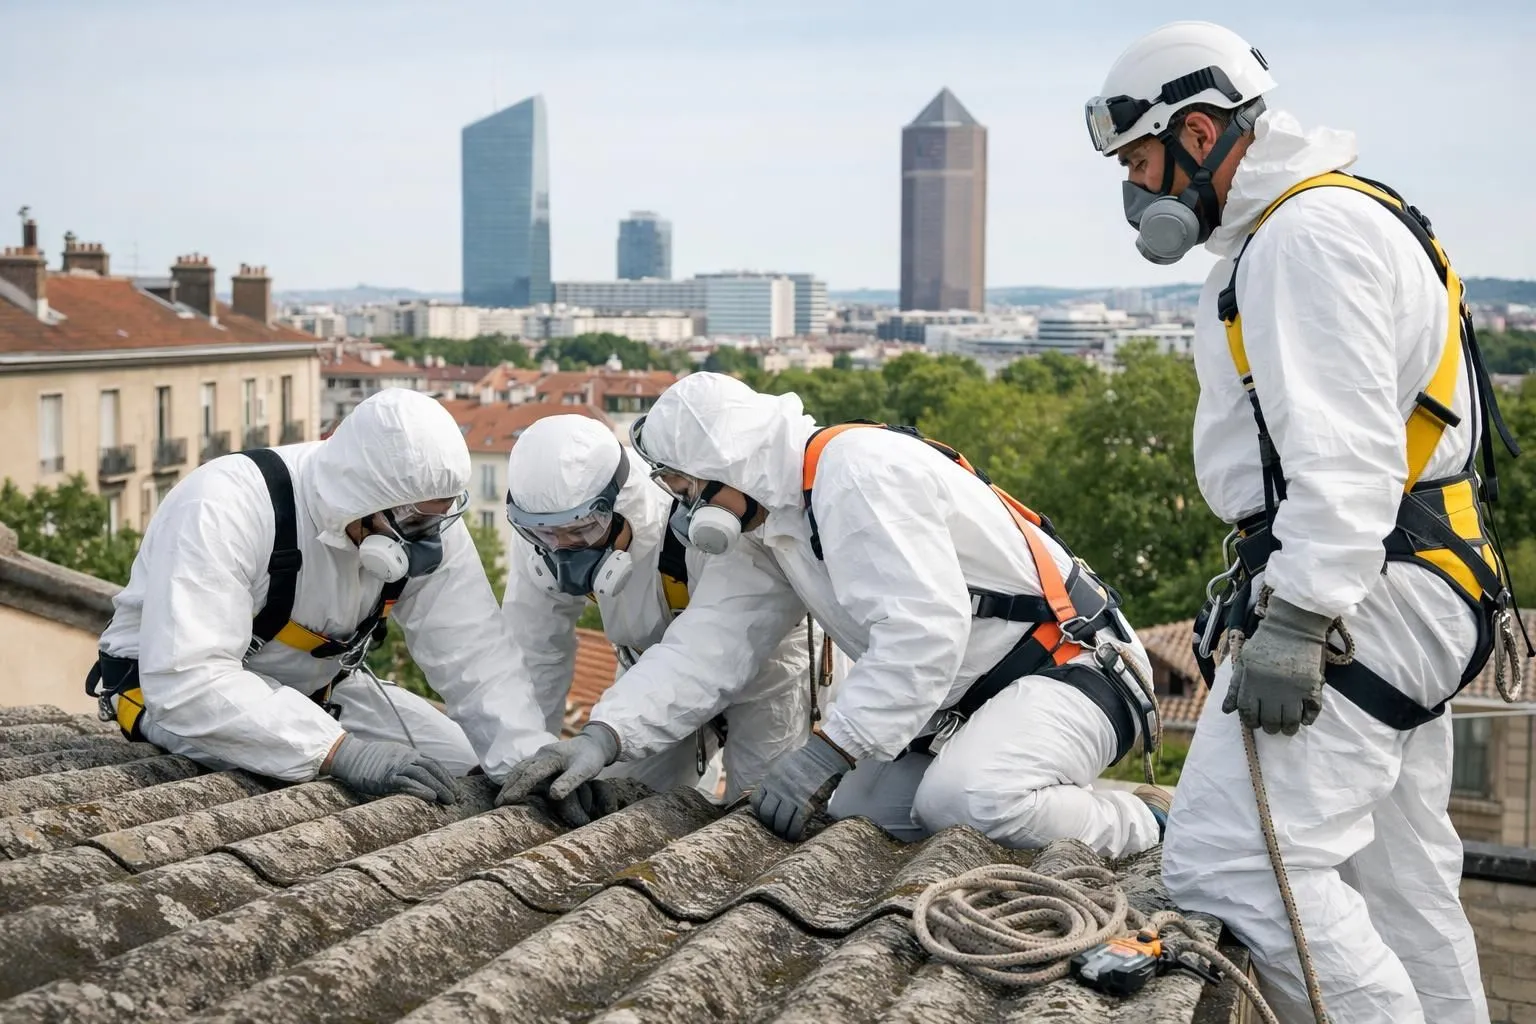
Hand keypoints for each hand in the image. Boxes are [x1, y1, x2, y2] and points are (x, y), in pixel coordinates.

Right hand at [326, 734, 456, 803]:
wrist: (351, 756)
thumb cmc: (371, 760)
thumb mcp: (394, 757)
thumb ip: (407, 764)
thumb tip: (419, 776)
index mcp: (410, 754)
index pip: (434, 764)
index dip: (446, 776)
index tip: (455, 788)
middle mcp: (407, 758)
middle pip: (432, 769)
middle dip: (446, 783)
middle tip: (456, 798)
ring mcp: (397, 766)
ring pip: (423, 775)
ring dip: (438, 788)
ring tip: (448, 800)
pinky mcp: (386, 777)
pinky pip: (406, 782)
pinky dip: (420, 789)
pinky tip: (431, 797)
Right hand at [496, 723, 620, 825]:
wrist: (594, 743)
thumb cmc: (590, 758)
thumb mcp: (584, 771)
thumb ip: (569, 782)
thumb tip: (552, 795)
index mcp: (551, 757)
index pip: (531, 774)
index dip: (519, 787)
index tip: (508, 801)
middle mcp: (542, 754)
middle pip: (521, 770)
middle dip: (509, 786)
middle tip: (498, 803)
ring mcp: (540, 754)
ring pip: (520, 768)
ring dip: (510, 782)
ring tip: (501, 797)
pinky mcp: (541, 757)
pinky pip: (524, 766)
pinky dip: (516, 776)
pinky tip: (511, 785)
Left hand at [750, 732, 853, 839]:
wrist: (825, 754)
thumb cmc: (806, 760)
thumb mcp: (783, 767)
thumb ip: (776, 782)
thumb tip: (773, 797)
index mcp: (771, 779)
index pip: (757, 802)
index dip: (760, 812)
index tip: (767, 817)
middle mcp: (778, 789)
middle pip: (767, 814)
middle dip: (771, 824)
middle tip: (777, 829)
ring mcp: (791, 797)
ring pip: (780, 822)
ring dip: (783, 831)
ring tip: (787, 835)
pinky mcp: (806, 803)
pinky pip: (796, 824)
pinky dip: (795, 832)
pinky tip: (796, 834)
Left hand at [1223, 592, 1331, 734]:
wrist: (1292, 624)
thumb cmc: (1265, 643)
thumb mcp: (1244, 662)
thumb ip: (1235, 687)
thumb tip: (1226, 710)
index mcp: (1251, 681)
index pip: (1248, 713)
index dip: (1251, 722)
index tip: (1255, 723)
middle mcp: (1271, 688)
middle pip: (1270, 720)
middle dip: (1270, 727)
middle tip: (1273, 726)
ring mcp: (1293, 688)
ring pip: (1291, 720)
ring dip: (1289, 728)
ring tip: (1288, 727)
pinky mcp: (1312, 685)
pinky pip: (1312, 711)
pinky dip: (1309, 719)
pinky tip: (1304, 719)